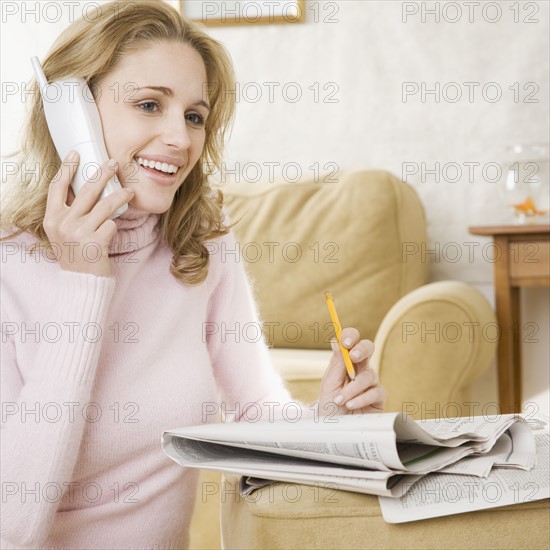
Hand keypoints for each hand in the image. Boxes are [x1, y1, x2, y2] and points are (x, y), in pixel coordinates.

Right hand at [43, 151, 133, 276]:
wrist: (82, 282)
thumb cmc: (76, 255)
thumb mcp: (63, 233)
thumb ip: (70, 213)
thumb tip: (88, 187)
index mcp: (51, 219)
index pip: (56, 187)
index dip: (66, 168)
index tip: (76, 153)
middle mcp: (63, 223)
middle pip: (85, 190)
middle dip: (102, 174)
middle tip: (113, 163)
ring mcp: (79, 232)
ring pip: (105, 205)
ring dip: (120, 196)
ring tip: (130, 190)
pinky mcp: (95, 241)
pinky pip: (112, 223)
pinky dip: (115, 225)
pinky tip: (113, 231)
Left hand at [317, 327, 385, 415]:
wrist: (334, 430)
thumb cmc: (329, 408)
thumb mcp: (329, 385)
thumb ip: (336, 364)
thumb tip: (336, 341)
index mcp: (345, 362)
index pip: (351, 341)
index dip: (350, 337)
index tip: (345, 342)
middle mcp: (360, 369)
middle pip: (368, 348)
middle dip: (362, 349)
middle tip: (354, 356)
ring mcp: (370, 383)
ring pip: (369, 375)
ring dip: (353, 387)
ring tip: (341, 400)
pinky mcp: (378, 398)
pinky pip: (376, 392)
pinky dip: (361, 398)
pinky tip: (351, 405)